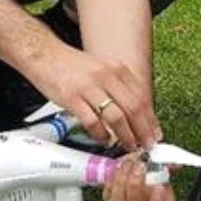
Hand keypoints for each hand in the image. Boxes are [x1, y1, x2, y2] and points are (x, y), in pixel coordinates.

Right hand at [24, 40, 161, 151]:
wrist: (44, 54)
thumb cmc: (72, 65)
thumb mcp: (102, 68)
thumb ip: (118, 86)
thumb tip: (134, 110)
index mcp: (116, 69)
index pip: (141, 96)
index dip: (151, 118)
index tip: (155, 132)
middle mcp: (106, 76)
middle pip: (133, 107)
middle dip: (143, 130)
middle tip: (147, 145)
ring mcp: (89, 87)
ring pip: (116, 116)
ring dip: (126, 135)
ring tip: (129, 146)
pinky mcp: (72, 98)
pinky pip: (92, 121)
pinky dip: (101, 134)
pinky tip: (104, 139)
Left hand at [102, 153, 176, 200]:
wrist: (138, 166)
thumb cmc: (154, 170)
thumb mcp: (164, 168)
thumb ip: (169, 167)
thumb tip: (175, 164)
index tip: (159, 187)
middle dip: (136, 186)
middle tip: (140, 167)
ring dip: (122, 182)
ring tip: (129, 164)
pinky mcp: (110, 200)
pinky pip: (107, 195)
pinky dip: (112, 180)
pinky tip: (119, 167)